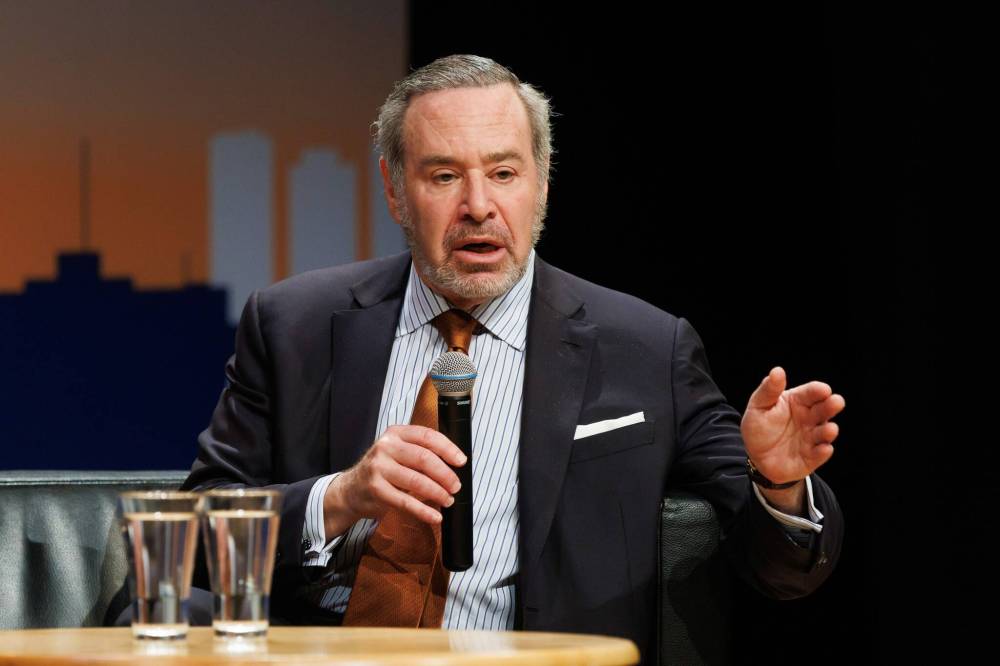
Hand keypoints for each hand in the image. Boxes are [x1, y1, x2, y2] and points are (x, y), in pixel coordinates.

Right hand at [323, 425, 466, 535]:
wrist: (351, 489)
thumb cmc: (383, 470)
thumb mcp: (398, 452)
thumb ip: (421, 453)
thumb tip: (455, 465)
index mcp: (396, 433)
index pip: (427, 436)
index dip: (448, 448)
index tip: (461, 461)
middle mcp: (385, 447)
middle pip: (424, 458)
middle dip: (445, 474)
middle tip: (456, 486)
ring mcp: (378, 468)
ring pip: (416, 480)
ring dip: (437, 493)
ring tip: (448, 500)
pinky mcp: (376, 489)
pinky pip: (405, 501)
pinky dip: (423, 511)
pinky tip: (435, 516)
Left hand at [741, 367, 844, 484]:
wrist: (756, 456)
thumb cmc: (759, 427)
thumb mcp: (759, 406)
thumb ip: (769, 390)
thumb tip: (777, 371)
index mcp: (798, 401)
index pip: (811, 392)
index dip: (818, 390)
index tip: (824, 390)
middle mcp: (810, 418)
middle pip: (824, 409)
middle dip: (831, 406)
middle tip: (836, 402)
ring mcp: (812, 437)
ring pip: (825, 432)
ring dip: (829, 430)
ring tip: (830, 429)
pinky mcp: (812, 457)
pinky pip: (819, 454)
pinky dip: (823, 452)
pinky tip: (824, 448)